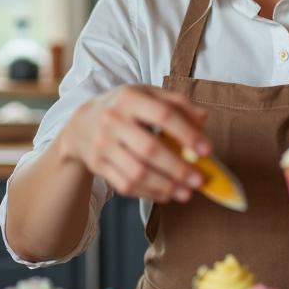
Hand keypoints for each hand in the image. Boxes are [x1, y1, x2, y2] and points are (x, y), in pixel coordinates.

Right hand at [60, 85, 209, 204]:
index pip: (163, 115)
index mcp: (130, 98)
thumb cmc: (124, 108)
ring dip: (166, 185)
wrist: (80, 124)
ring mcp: (103, 145)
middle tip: (200, 180)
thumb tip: (204, 120)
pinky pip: (126, 185)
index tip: (207, 150)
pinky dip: (149, 193)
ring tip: (186, 192)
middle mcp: (113, 120)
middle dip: (178, 168)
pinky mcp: (98, 166)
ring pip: (137, 172)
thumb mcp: (148, 95)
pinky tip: (166, 194)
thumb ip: (178, 103)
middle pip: (150, 149)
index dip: (187, 133)